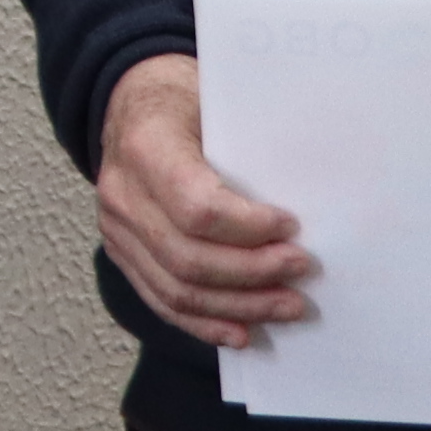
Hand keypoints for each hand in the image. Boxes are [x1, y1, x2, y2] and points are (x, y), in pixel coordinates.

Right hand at [92, 55, 311, 349]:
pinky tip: (242, 331)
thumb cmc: (185, 99)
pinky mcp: (121, 252)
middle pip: (189, 258)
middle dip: (253, 273)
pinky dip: (204, 323)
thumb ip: (250, 143)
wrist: (134, 102)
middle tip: (301, 270)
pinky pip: (161, 300)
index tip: (291, 227)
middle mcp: (121, 193)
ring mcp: (115, 229)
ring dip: (238, 306)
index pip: (197, 208)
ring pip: (176, 289)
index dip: (249, 228)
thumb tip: (315, 192)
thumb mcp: (217, 99)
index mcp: (145, 145)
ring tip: (286, 305)